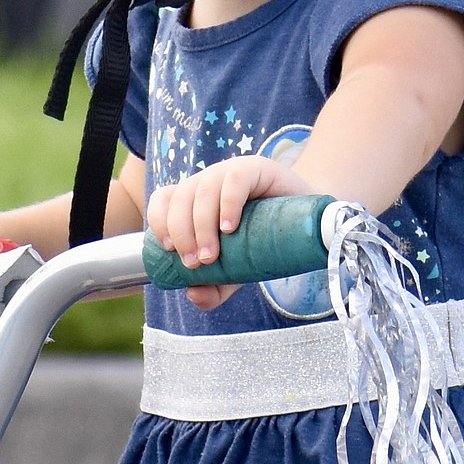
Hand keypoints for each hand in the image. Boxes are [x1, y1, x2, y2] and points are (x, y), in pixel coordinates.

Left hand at [146, 155, 311, 310]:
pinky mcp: (255, 168)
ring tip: (212, 256)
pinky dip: (227, 205)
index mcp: (192, 199)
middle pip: (180, 199)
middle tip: (195, 264)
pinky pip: (234, 181)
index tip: (169, 250)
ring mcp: (229, 172)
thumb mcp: (234, 271)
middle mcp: (206, 181)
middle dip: (182, 233)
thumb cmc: (260, 243)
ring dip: (201, 226)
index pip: (162, 200)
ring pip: (204, 191)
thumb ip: (213, 288)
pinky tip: (230, 228)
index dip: (159, 222)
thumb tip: (193, 295)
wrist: (303, 225)